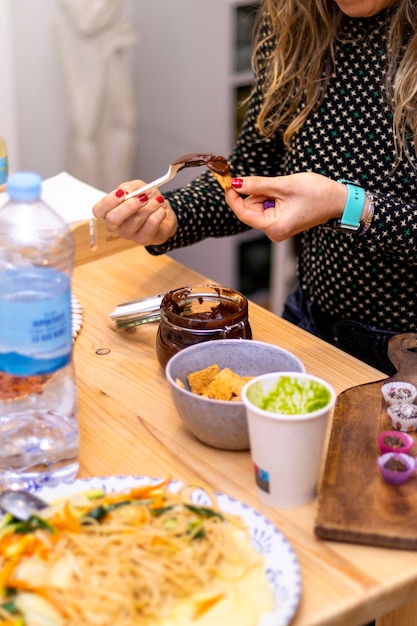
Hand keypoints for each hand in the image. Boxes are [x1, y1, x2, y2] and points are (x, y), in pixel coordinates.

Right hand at [92, 180, 176, 245]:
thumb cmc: (146, 200)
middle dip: (129, 206)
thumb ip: (129, 187)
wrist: (164, 211)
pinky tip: (161, 211)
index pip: (98, 211)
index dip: (108, 202)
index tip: (122, 193)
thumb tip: (125, 192)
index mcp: (109, 211)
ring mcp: (128, 234)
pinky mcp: (143, 240)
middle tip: (143, 197)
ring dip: (149, 207)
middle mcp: (116, 225)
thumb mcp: (137, 187)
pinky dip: (158, 215)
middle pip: (113, 219)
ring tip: (157, 201)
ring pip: (135, 221)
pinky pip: (150, 226)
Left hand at [225, 172, 346, 241]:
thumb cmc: (316, 193)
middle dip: (256, 193)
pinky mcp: (281, 223)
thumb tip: (236, 183)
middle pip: (250, 210)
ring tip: (285, 190)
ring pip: (258, 207)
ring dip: (265, 194)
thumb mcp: (283, 185)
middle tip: (274, 184)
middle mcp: (273, 232)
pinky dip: (271, 197)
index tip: (227, 180)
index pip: (243, 213)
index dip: (233, 197)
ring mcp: (277, 229)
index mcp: (274, 227)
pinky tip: (285, 194)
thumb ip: (257, 185)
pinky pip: (267, 208)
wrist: (338, 200)